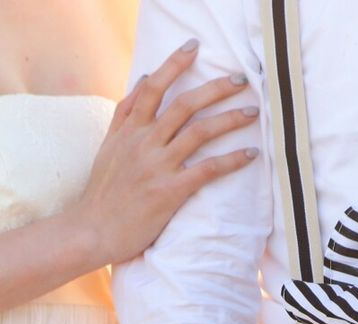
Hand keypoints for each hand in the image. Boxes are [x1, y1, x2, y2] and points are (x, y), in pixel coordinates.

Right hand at [73, 38, 259, 266]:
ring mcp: (157, 166)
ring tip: (252, 112)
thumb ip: (125, 115)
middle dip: (214, 89)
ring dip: (230, 119)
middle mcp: (143, 143)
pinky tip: (250, 154)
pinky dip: (232, 160)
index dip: (174, 65)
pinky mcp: (170, 191)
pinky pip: (208, 169)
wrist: (93, 230)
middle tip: (240, 80)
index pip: (152, 88)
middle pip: (183, 105)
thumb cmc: (104, 192)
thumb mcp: (108, 147)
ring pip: (199, 132)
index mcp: (129, 130)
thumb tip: (144, 80)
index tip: (194, 48)